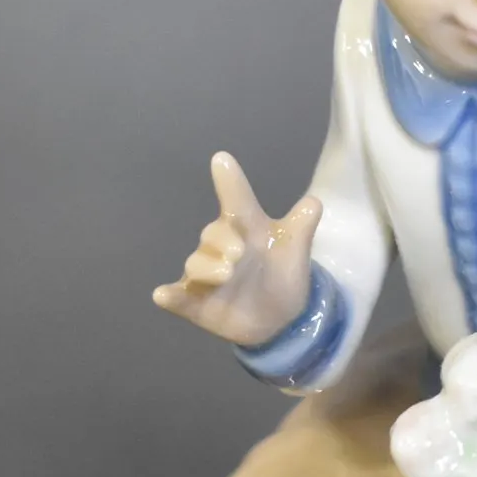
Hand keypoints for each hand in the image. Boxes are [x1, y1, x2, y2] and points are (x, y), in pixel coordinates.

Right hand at [151, 152, 324, 345]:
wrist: (280, 317)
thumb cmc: (281, 274)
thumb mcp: (295, 252)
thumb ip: (301, 228)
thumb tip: (314, 203)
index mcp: (245, 228)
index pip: (236, 200)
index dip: (230, 181)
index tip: (222, 159)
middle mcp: (220, 247)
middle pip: (213, 234)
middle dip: (222, 240)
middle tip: (239, 252)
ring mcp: (205, 275)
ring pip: (196, 264)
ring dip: (206, 268)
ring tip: (225, 274)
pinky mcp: (196, 302)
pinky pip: (179, 297)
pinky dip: (171, 296)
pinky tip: (162, 296)